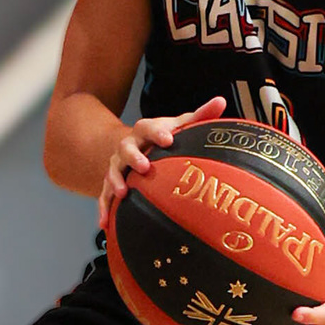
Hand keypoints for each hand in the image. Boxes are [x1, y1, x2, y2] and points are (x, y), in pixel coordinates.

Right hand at [98, 95, 225, 232]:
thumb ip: (200, 115)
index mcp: (145, 132)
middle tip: (144, 166)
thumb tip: (220, 102)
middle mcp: (128, 147)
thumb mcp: (178, 125)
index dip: (157, 133)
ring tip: (122, 193)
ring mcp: (117, 166)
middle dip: (133, 157)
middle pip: (125, 148)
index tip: (168, 139)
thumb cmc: (161, 138)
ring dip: (116, 181)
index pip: (148, 127)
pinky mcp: (111, 184)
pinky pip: (104, 196)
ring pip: (112, 172)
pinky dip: (104, 209)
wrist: (133, 146)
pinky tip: (105, 223)